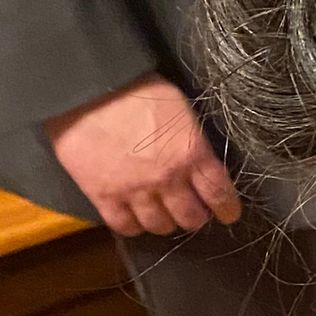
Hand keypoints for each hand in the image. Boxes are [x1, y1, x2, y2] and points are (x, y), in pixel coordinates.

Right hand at [46, 77, 241, 237]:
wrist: (88, 90)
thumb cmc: (136, 91)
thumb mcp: (181, 110)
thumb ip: (193, 142)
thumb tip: (201, 162)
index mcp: (191, 154)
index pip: (219, 194)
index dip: (227, 209)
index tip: (228, 214)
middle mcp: (167, 179)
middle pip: (191, 218)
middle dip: (195, 216)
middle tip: (191, 209)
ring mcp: (135, 190)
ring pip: (160, 226)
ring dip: (165, 221)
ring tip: (162, 212)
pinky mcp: (103, 196)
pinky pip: (125, 226)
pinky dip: (133, 225)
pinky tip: (134, 216)